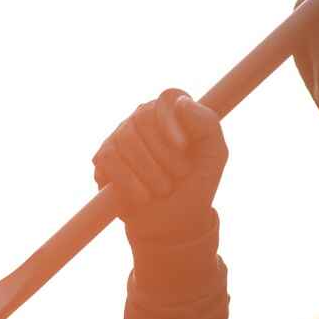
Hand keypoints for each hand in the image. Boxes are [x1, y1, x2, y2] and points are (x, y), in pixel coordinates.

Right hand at [93, 88, 226, 240]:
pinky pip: (109, 160)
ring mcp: (120, 136)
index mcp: (171, 111)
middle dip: (163, 152)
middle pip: (142, 118)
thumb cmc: (196, 182)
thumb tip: (180, 103)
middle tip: (179, 175)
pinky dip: (129, 181)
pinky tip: (142, 196)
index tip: (182, 146)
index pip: (166, 99)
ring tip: (163, 189)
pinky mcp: (104, 158)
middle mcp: (143, 117)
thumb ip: (206, 124)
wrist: (174, 220)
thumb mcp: (214, 155)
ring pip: (125, 140)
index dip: (171, 121)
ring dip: (149, 171)